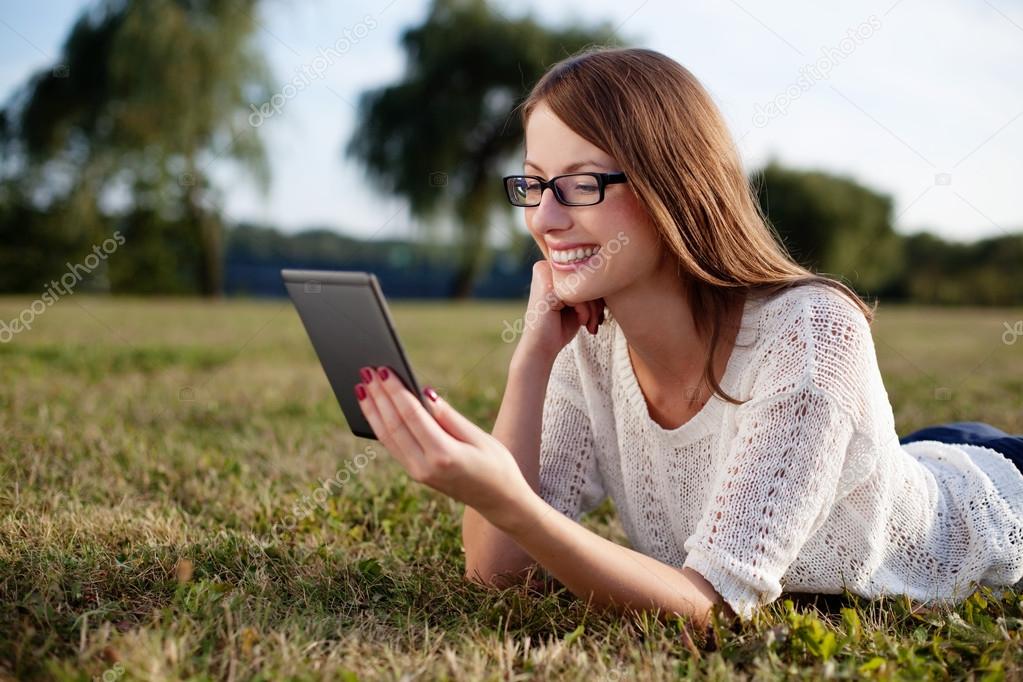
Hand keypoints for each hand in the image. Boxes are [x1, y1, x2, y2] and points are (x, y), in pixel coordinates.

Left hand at [354, 365, 533, 529]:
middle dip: (379, 396)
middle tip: (367, 371)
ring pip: (387, 437)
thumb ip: (450, 417)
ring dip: (373, 410)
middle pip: (394, 425)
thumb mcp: (479, 437)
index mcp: (443, 455)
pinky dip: (379, 425)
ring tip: (362, 386)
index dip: (396, 392)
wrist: (499, 501)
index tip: (383, 370)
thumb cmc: (497, 465)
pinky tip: (373, 409)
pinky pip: (392, 445)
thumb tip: (425, 394)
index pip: (411, 416)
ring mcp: (417, 473)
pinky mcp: (415, 473)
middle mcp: (424, 467)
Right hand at [520, 260, 605, 357]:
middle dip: (596, 301)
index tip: (599, 312)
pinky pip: (578, 295)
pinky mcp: (546, 288)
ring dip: (593, 309)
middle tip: (596, 321)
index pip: (584, 270)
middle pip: (585, 276)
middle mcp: (544, 266)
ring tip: (590, 324)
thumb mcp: (578, 302)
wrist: (541, 348)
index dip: (596, 292)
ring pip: (584, 286)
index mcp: (551, 266)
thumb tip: (612, 278)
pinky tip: (581, 322)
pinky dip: (585, 312)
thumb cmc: (561, 326)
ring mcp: (544, 275)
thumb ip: (587, 286)